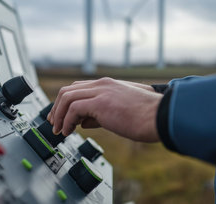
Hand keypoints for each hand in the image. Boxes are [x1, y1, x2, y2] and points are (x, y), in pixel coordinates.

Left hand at [47, 77, 161, 141]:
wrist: (162, 116)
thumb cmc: (147, 117)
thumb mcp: (120, 111)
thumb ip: (101, 113)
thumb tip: (84, 122)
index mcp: (108, 85)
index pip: (78, 88)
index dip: (65, 102)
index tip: (61, 117)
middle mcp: (102, 84)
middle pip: (68, 90)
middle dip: (57, 108)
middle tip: (54, 124)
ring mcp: (101, 91)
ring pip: (66, 97)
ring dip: (59, 115)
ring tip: (59, 131)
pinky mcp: (101, 103)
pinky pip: (73, 109)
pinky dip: (67, 121)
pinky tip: (68, 131)